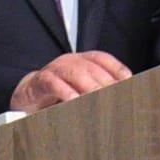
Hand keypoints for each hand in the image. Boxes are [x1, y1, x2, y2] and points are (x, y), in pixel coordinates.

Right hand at [9, 51, 132, 112]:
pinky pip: (53, 83)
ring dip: (88, 86)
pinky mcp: (41, 80)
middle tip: (114, 97)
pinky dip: (65, 92)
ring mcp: (55, 69)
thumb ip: (98, 89)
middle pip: (92, 68)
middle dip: (105, 82)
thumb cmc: (60, 93)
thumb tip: (121, 96)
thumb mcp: (81, 89)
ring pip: (75, 72)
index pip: (103, 59)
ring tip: (98, 98)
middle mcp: (70, 61)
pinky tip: (73, 101)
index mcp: (82, 60)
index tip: (128, 80)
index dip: (116, 68)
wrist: (30, 93)